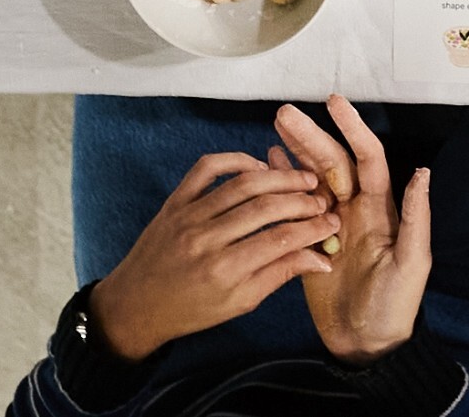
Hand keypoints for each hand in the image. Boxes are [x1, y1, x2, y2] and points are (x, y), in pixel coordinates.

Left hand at [84, 153, 340, 362]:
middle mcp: (205, 240)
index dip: (313, 228)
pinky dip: (236, 160)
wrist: (135, 306)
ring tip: (304, 180)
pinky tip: (259, 167)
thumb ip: (280, 275)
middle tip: (323, 200)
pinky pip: (207, 167)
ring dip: (279, 177)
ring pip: (242, 184)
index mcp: (224, 271)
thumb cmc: (191, 310)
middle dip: (302, 200)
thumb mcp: (239, 303)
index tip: (333, 222)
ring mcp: (187, 216)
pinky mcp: (174, 201)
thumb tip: (323, 259)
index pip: (280, 239)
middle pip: (266, 207)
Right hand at [274, 96, 431, 363]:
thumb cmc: (395, 306)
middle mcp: (355, 209)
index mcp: (381, 209)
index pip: (367, 158)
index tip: (334, 103)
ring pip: (311, 179)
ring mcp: (330, 224)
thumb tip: (422, 171)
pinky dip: (282, 183)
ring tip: (274, 127)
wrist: (366, 345)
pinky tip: (267, 163)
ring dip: (294, 152)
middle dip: (311, 136)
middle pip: (332, 162)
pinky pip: (294, 206)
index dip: (352, 129)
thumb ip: (414, 217)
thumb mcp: (411, 263)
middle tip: (284, 112)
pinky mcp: (308, 243)